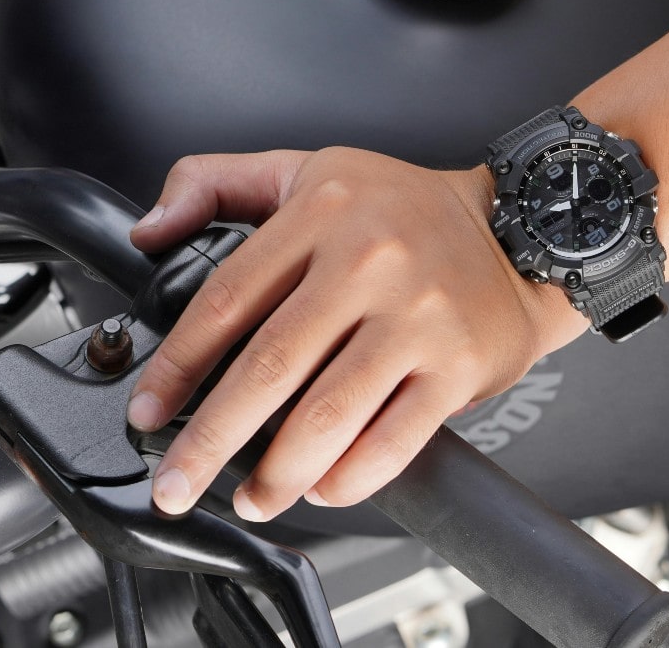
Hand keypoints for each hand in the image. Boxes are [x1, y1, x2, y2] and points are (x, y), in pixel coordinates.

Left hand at [127, 148, 586, 519]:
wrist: (520, 238)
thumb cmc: (410, 213)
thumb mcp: (311, 170)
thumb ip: (217, 183)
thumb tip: (148, 231)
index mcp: (324, 211)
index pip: (228, 298)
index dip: (178, 365)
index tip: (150, 411)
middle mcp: (371, 260)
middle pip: (270, 366)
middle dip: (210, 439)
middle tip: (177, 482)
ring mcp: (418, 316)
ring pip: (328, 414)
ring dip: (276, 473)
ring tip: (252, 498)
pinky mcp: (458, 365)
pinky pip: (394, 439)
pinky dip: (350, 477)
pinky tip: (322, 487)